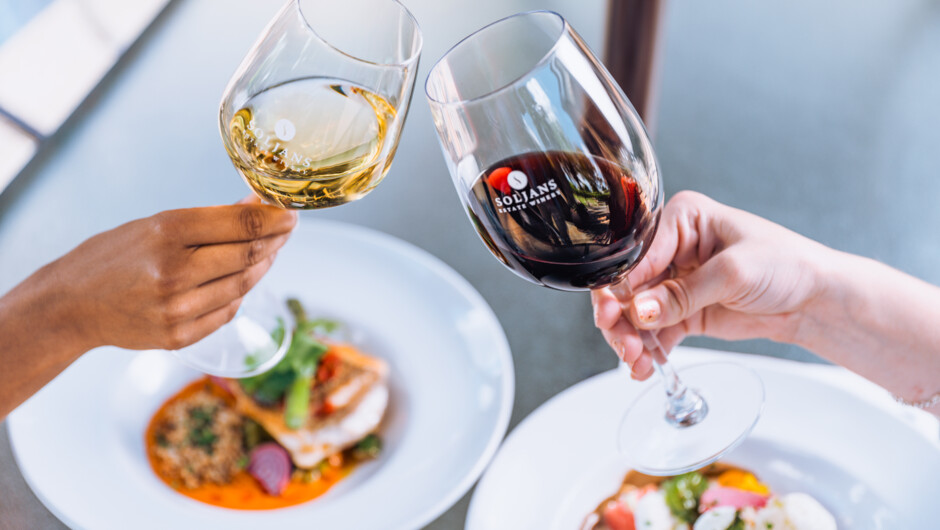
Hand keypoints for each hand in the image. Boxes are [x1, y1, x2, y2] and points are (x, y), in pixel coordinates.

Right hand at [47, 196, 296, 350]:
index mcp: (167, 233)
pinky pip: (229, 311)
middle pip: (249, 254)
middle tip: (287, 229)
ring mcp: (178, 309)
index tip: (291, 212)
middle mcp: (174, 272)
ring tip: (269, 250)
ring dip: (264, 265)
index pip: (241, 224)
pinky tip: (243, 278)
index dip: (275, 217)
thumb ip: (210, 219)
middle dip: (276, 239)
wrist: (70, 305)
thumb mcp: (155, 225)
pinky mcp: (180, 337)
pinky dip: (241, 292)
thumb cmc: (115, 257)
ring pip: (244, 284)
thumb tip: (259, 204)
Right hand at [591, 191, 831, 379]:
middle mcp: (672, 247)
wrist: (815, 299)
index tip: (614, 311)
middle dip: (620, 316)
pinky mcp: (682, 311)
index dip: (622, 283)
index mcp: (683, 219)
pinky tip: (644, 367)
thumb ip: (682, 294)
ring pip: (635, 312)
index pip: (638, 252)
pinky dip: (647, 351)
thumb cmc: (786, 265)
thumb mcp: (732, 274)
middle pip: (628, 284)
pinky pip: (654, 332)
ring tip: (636, 361)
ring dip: (630, 338)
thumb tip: (640, 310)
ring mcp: (675, 281)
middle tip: (622, 341)